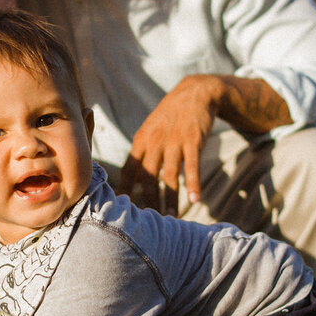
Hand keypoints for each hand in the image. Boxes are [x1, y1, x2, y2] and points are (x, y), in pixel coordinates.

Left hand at [117, 75, 219, 214]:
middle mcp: (155, 142)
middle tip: (148, 223)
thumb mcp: (150, 129)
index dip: (125, 189)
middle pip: (148, 178)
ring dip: (170, 200)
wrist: (195, 93)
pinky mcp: (193, 141)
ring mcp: (174, 141)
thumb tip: (132, 178)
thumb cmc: (170, 116)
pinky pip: (192, 167)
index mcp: (141, 140)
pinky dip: (193, 184)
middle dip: (147, 202)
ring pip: (169, 177)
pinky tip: (194, 200)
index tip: (121, 208)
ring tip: (170, 219)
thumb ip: (142, 151)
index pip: (129, 169)